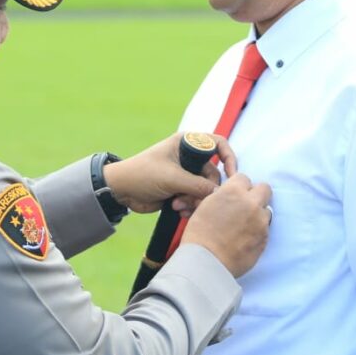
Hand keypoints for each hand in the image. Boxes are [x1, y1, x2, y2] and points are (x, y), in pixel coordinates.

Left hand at [102, 132, 236, 215]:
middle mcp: (188, 157)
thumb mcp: (172, 178)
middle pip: (214, 174)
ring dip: (195, 201)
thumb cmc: (142, 174)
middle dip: (205, 190)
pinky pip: (196, 199)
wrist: (121, 191)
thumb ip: (198, 185)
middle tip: (191, 200)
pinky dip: (190, 206)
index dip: (229, 158)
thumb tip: (219, 194)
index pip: (218, 144)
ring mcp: (185, 174)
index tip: (233, 175)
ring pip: (205, 190)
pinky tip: (178, 211)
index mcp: (186, 143)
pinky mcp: (181, 190)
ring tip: (179, 206)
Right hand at [181, 173, 271, 277]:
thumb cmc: (199, 233)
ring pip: (266, 211)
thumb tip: (228, 194)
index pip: (244, 178)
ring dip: (257, 214)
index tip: (233, 194)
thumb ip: (221, 196)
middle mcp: (252, 203)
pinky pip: (265, 229)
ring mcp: (261, 222)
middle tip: (245, 205)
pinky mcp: (265, 239)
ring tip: (243, 226)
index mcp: (234, 192)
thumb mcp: (205, 206)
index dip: (238, 186)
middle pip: (264, 189)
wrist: (206, 261)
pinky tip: (244, 238)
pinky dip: (257, 231)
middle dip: (256, 194)